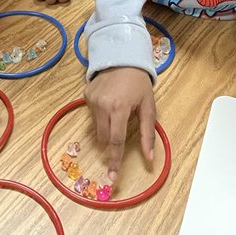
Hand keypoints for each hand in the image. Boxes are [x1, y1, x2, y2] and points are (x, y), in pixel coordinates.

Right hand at [85, 67, 155, 183]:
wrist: (122, 57)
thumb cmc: (139, 83)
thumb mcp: (148, 107)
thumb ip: (148, 133)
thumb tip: (149, 158)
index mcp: (120, 109)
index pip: (116, 141)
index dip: (114, 160)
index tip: (112, 176)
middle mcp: (102, 106)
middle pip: (104, 138)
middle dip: (112, 141)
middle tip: (121, 131)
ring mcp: (91, 101)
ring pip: (97, 128)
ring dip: (107, 127)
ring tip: (117, 110)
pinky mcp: (85, 96)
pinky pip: (92, 115)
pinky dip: (101, 115)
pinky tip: (109, 101)